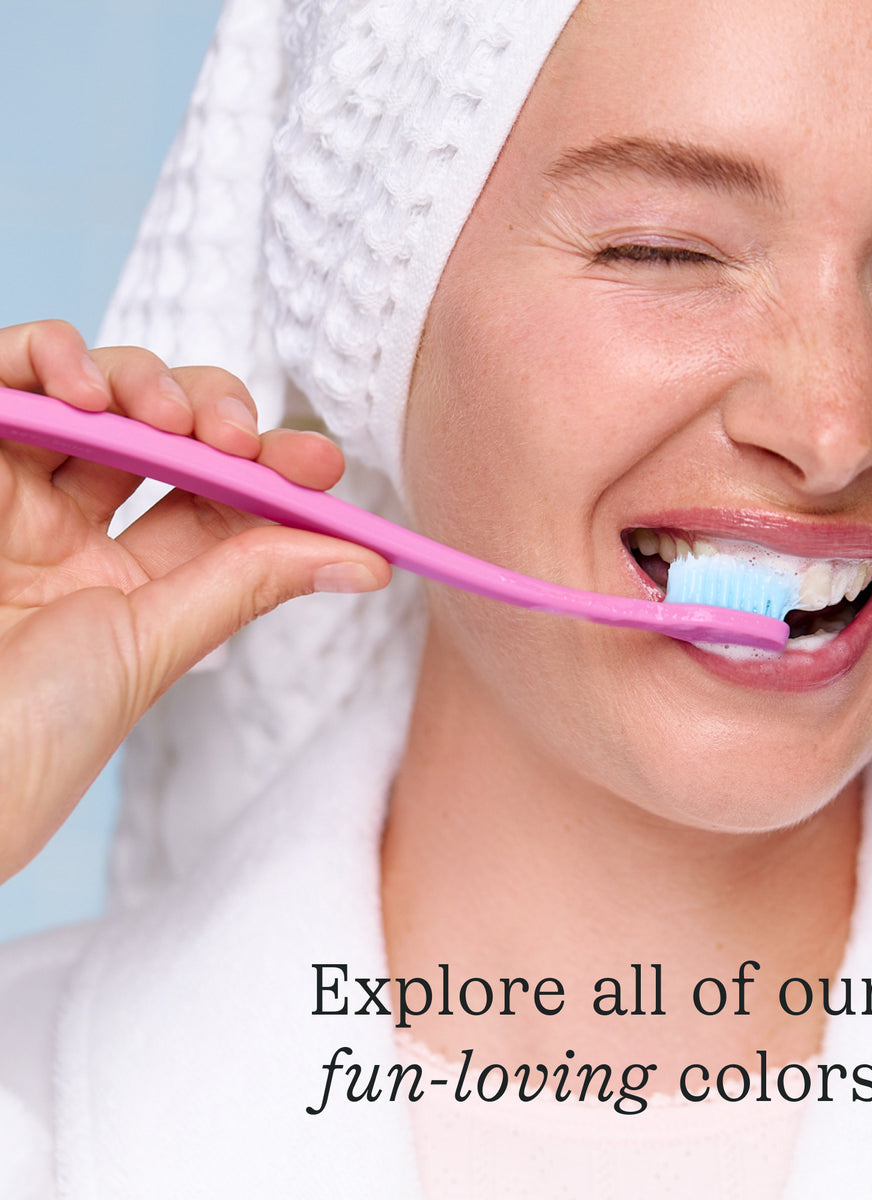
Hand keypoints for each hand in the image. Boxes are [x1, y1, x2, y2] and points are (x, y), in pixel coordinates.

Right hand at [0, 320, 389, 882]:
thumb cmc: (34, 728)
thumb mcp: (153, 643)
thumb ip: (248, 582)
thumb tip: (372, 561)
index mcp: (133, 578)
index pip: (218, 498)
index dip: (273, 469)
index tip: (321, 465)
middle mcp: (76, 528)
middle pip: (165, 431)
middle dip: (215, 413)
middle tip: (235, 438)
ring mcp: (17, 489)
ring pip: (99, 391)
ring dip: (145, 381)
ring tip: (161, 413)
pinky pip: (9, 373)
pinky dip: (50, 355)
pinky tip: (83, 386)